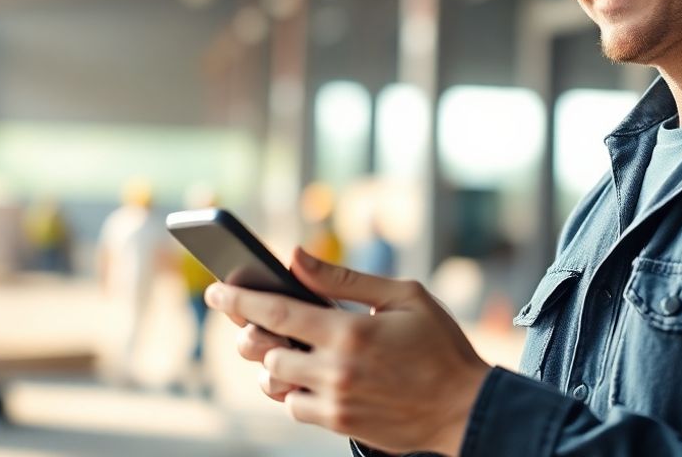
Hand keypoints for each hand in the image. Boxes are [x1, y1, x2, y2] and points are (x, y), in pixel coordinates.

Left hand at [206, 248, 490, 455]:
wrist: (466, 409)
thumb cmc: (440, 346)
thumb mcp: (403, 296)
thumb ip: (344, 278)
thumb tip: (296, 257)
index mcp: (349, 331)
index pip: (276, 310)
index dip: (239, 299)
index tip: (216, 289)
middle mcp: (336, 369)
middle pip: (265, 349)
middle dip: (252, 332)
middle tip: (254, 321)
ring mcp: (335, 401)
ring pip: (274, 382)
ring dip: (272, 363)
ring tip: (287, 349)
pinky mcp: (340, 424)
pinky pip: (295, 408)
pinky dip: (293, 390)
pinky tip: (310, 375)